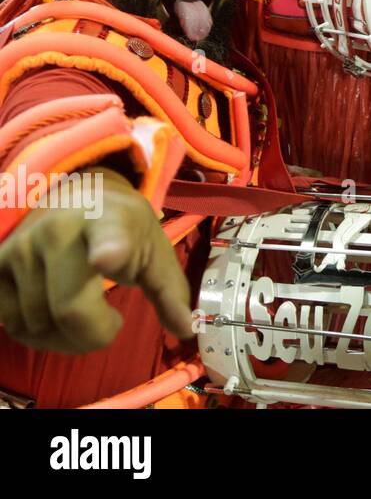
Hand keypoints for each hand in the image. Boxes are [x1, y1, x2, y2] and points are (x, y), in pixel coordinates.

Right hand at [0, 169, 192, 354]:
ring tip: (85, 317)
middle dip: (95, 334)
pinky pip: (13, 325)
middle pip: (70, 309)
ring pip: (39, 326)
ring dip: (66, 339)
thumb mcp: (153, 250)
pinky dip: (38, 336)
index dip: (110, 249)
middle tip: (110, 323)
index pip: (108, 234)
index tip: (108, 256)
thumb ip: (169, 291)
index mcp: (109, 220)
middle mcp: (57, 230)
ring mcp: (20, 249)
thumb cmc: (121, 229)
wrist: (75, 196)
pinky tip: (55, 319)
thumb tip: (187, 329)